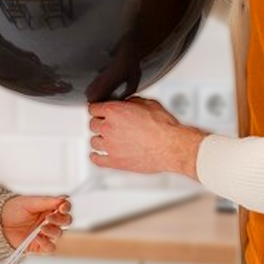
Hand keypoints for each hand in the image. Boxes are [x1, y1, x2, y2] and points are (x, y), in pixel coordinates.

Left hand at [1, 194, 71, 254]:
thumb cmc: (12, 211)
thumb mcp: (28, 202)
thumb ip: (46, 201)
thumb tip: (63, 199)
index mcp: (49, 208)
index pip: (64, 208)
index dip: (66, 207)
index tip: (62, 206)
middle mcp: (49, 221)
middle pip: (66, 221)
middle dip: (60, 219)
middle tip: (49, 217)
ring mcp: (45, 234)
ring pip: (59, 234)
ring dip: (53, 230)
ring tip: (41, 227)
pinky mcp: (39, 246)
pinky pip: (50, 248)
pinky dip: (46, 243)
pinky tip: (37, 237)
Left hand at [88, 97, 206, 176]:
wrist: (171, 146)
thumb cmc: (163, 126)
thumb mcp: (148, 103)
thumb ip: (132, 102)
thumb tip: (128, 103)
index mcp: (114, 111)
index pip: (93, 108)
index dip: (97, 108)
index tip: (99, 111)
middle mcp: (109, 127)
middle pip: (92, 124)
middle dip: (99, 123)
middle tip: (106, 124)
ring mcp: (110, 146)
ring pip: (93, 141)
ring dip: (99, 139)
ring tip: (105, 139)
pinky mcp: (115, 161)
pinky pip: (97, 160)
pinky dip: (96, 157)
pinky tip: (97, 155)